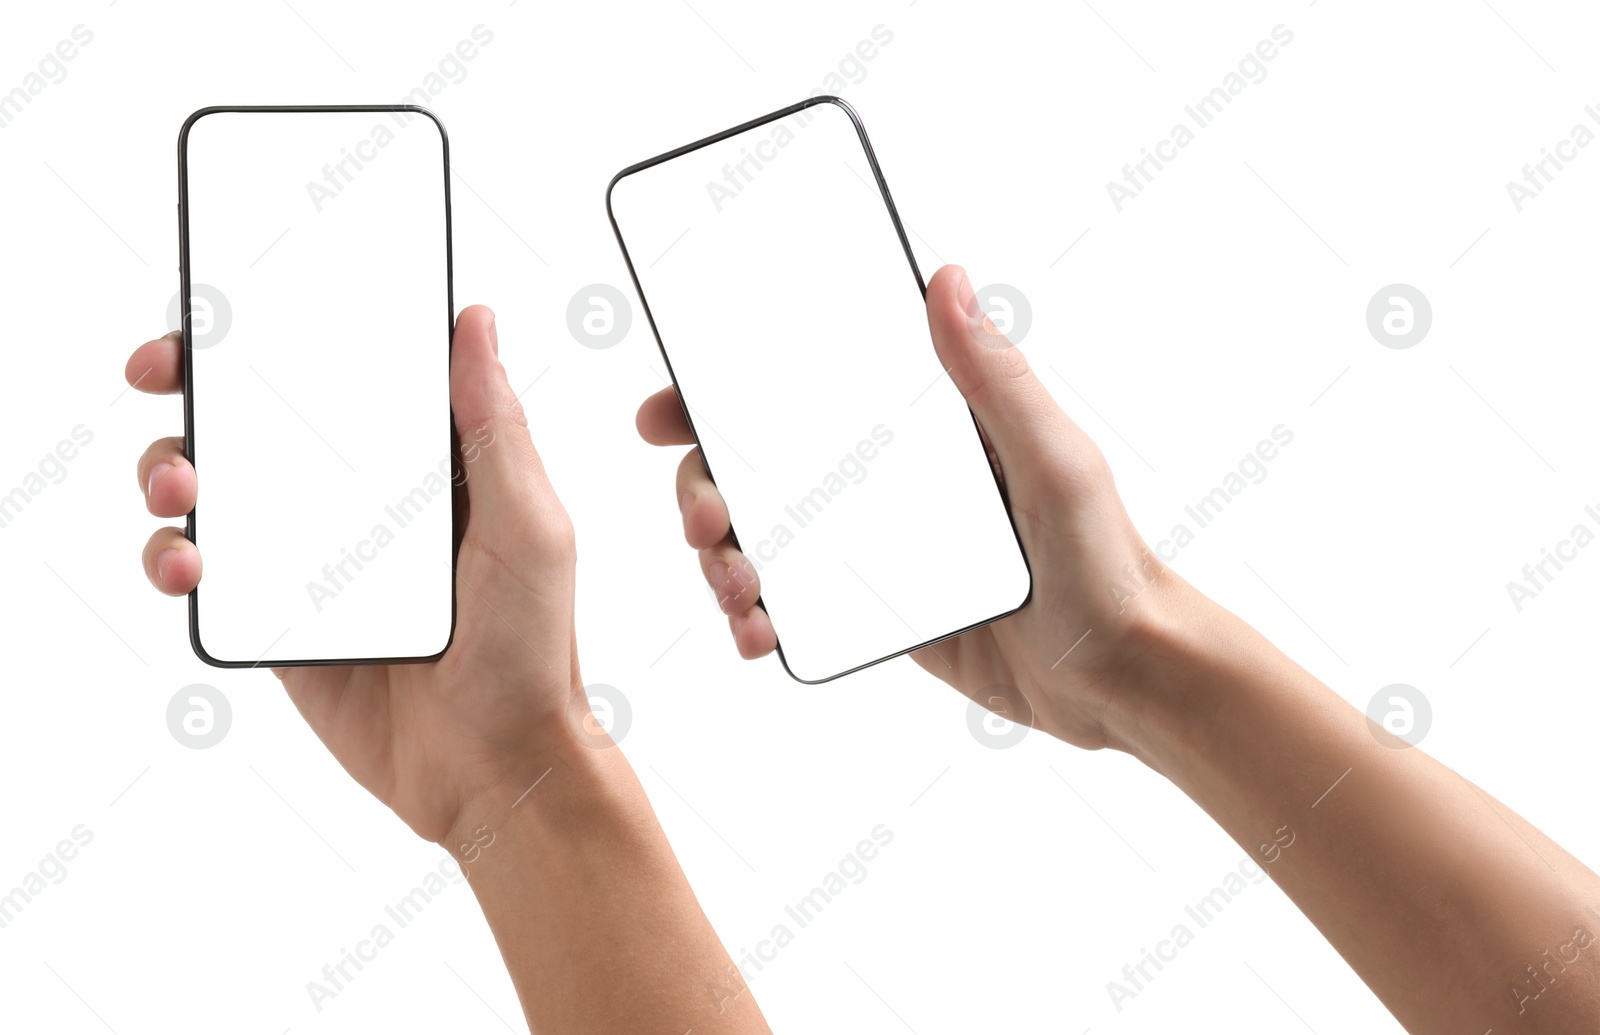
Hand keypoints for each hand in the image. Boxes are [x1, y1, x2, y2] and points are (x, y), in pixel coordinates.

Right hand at [128, 306, 586, 845]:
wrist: (497, 766)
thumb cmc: (534, 648)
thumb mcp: (531, 526)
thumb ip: (494, 429)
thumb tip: (475, 324)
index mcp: (426, 466)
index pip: (345, 377)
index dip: (285, 336)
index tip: (231, 311)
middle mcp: (362, 501)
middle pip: (260, 422)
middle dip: (197, 388)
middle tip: (165, 375)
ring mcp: (313, 558)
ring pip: (216, 491)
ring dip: (172, 468)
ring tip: (181, 487)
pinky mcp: (278, 618)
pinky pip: (209, 574)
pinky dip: (176, 557)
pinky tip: (190, 564)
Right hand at [636, 265, 1183, 749]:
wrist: (1119, 672)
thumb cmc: (1106, 557)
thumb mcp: (1055, 459)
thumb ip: (996, 380)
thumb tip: (948, 279)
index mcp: (920, 422)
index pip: (804, 384)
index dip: (722, 388)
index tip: (671, 405)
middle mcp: (883, 474)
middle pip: (755, 464)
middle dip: (704, 486)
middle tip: (705, 522)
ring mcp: (868, 542)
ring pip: (759, 535)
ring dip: (721, 557)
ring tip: (738, 593)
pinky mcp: (869, 607)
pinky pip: (789, 604)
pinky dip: (754, 616)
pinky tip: (755, 633)